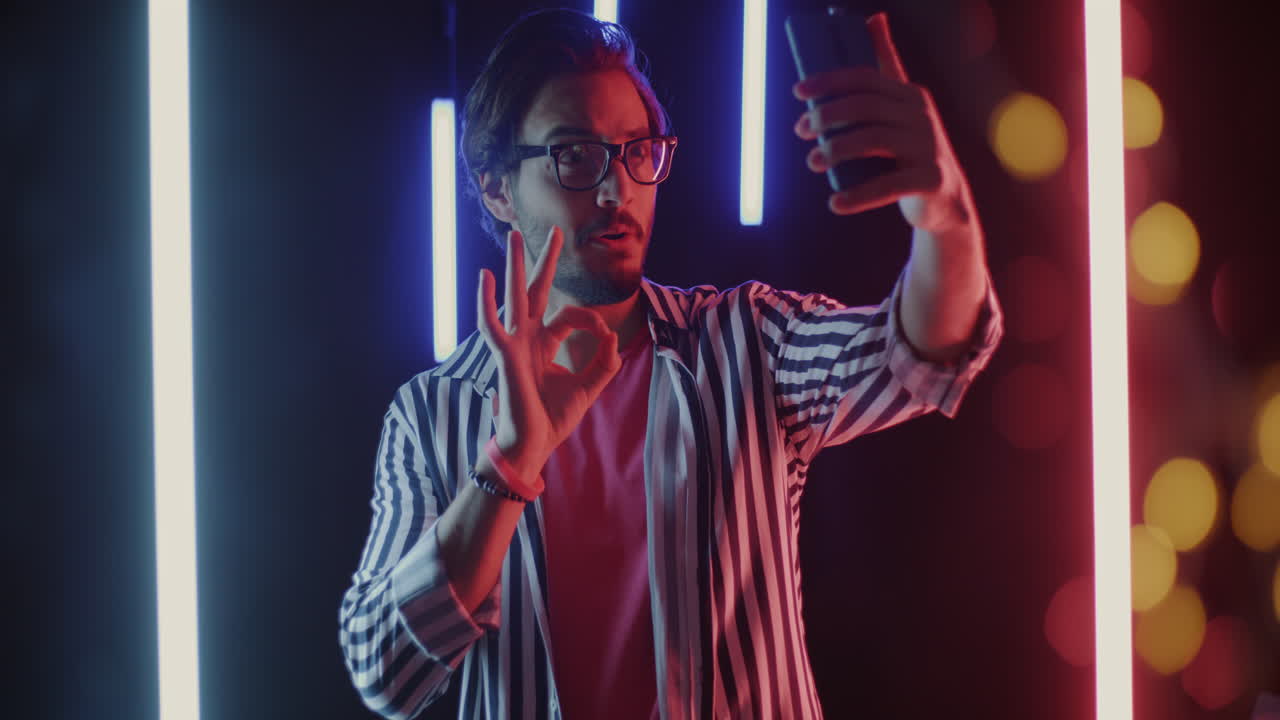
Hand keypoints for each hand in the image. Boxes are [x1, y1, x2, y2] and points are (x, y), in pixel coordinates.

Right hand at [476, 226, 620, 478]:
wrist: (532, 445)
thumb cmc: (552, 419)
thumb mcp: (588, 387)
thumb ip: (604, 363)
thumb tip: (613, 338)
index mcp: (544, 345)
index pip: (567, 315)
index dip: (589, 320)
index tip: (603, 336)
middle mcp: (528, 339)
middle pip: (536, 291)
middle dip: (544, 262)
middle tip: (553, 232)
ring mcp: (514, 345)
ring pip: (514, 297)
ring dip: (514, 266)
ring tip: (514, 236)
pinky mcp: (505, 356)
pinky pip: (491, 325)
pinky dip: (486, 301)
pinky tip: (486, 277)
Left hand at [792, 12, 973, 233]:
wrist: (944, 199)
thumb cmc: (910, 150)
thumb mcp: (900, 107)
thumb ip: (886, 67)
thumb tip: (873, 17)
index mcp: (910, 95)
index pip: (866, 78)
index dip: (830, 81)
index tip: (799, 91)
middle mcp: (922, 117)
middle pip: (866, 107)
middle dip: (827, 115)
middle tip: (801, 131)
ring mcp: (929, 147)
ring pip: (875, 139)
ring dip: (837, 149)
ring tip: (813, 162)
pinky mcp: (932, 180)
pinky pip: (890, 185)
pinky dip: (859, 195)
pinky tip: (836, 203)